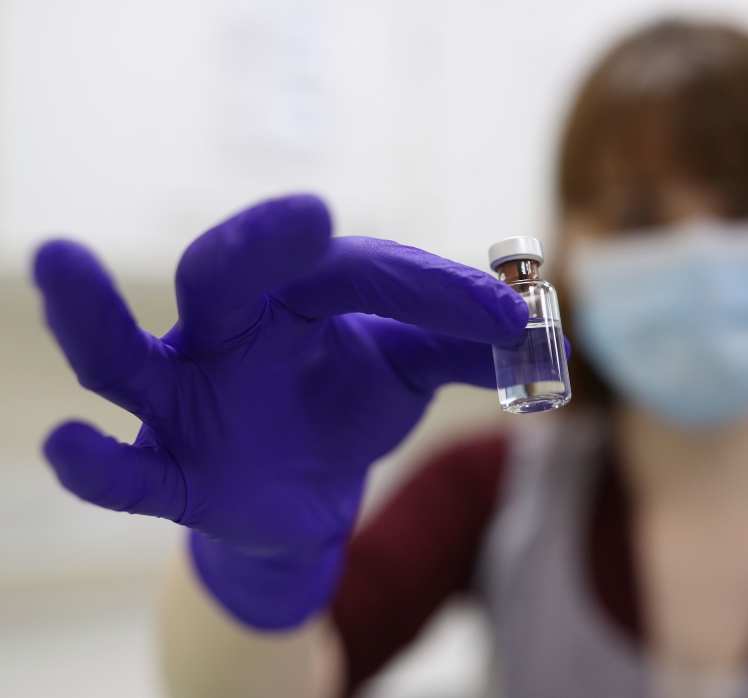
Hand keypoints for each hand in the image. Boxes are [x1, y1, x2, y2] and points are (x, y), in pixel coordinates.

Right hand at [34, 195, 525, 628]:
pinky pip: (125, 472)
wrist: (304, 495)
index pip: (355, 273)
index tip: (508, 320)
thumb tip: (547, 339)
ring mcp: (185, 401)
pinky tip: (64, 447)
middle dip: (258, 246)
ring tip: (56, 261)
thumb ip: (465, 350)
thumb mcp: (409, 373)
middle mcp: (225, 333)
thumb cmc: (346, 408)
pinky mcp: (172, 473)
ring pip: (124, 356)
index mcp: (290, 295)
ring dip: (88, 316)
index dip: (431, 292)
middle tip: (308, 217)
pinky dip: (95, 464)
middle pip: (223, 275)